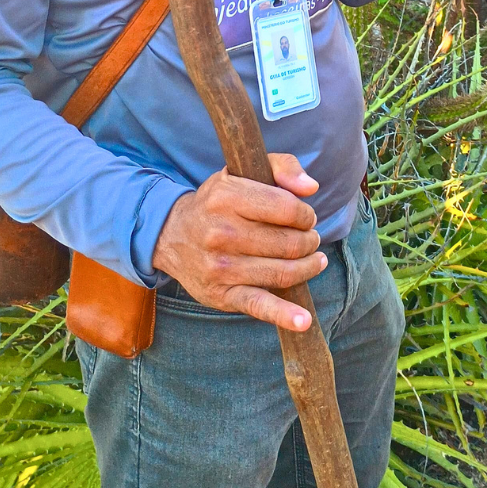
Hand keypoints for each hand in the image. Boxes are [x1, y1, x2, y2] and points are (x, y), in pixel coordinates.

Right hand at [152, 153, 325, 330]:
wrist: (172, 234)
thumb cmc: (218, 201)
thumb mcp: (242, 171)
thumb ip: (282, 166)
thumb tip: (311, 187)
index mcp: (228, 196)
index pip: (288, 209)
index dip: (306, 215)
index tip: (305, 218)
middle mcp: (222, 232)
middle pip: (290, 243)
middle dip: (309, 241)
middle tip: (309, 239)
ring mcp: (221, 267)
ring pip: (283, 271)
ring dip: (308, 267)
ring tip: (314, 261)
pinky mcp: (221, 294)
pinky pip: (258, 305)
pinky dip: (284, 315)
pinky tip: (303, 321)